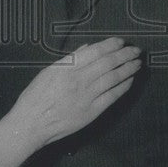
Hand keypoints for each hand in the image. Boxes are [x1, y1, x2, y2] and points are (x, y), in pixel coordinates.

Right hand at [0, 38, 140, 166]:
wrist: (30, 125)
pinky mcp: (91, 112)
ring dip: (128, 69)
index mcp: (67, 68)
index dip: (111, 45)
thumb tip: (87, 49)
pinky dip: (122, 87)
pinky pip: (112, 97)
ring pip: (113, 78)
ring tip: (137, 63)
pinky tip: (130, 81)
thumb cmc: (35, 98)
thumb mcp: (48, 72)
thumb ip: (69, 60)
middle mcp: (79, 80)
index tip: (121, 41)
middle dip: (125, 55)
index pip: (95, 51)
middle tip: (136, 50)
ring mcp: (87, 96)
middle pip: (108, 63)